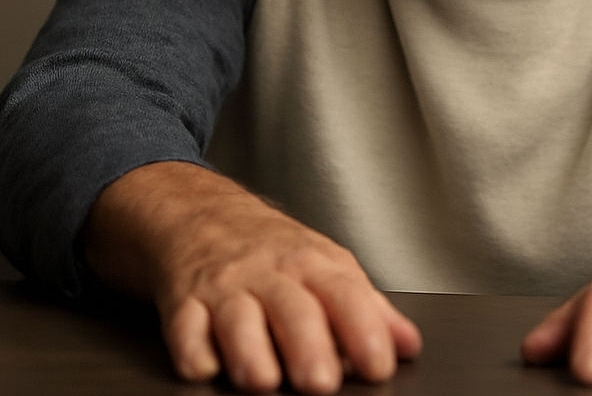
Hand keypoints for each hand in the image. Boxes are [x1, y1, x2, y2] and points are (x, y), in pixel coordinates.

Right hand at [82, 162, 420, 393]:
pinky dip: (194, 352)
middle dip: (308, 347)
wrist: (203, 213)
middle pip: (293, 309)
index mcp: (314, 264)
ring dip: (250, 352)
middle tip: (322, 383)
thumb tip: (408, 345)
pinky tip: (208, 367)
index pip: (346, 294)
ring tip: (264, 381)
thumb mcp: (327, 264)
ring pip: (237, 319)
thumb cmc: (273, 249)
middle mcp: (271, 274)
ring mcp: (226, 288)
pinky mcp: (184, 304)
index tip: (379, 364)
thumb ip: (369, 308)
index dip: (365, 330)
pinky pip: (185, 329)